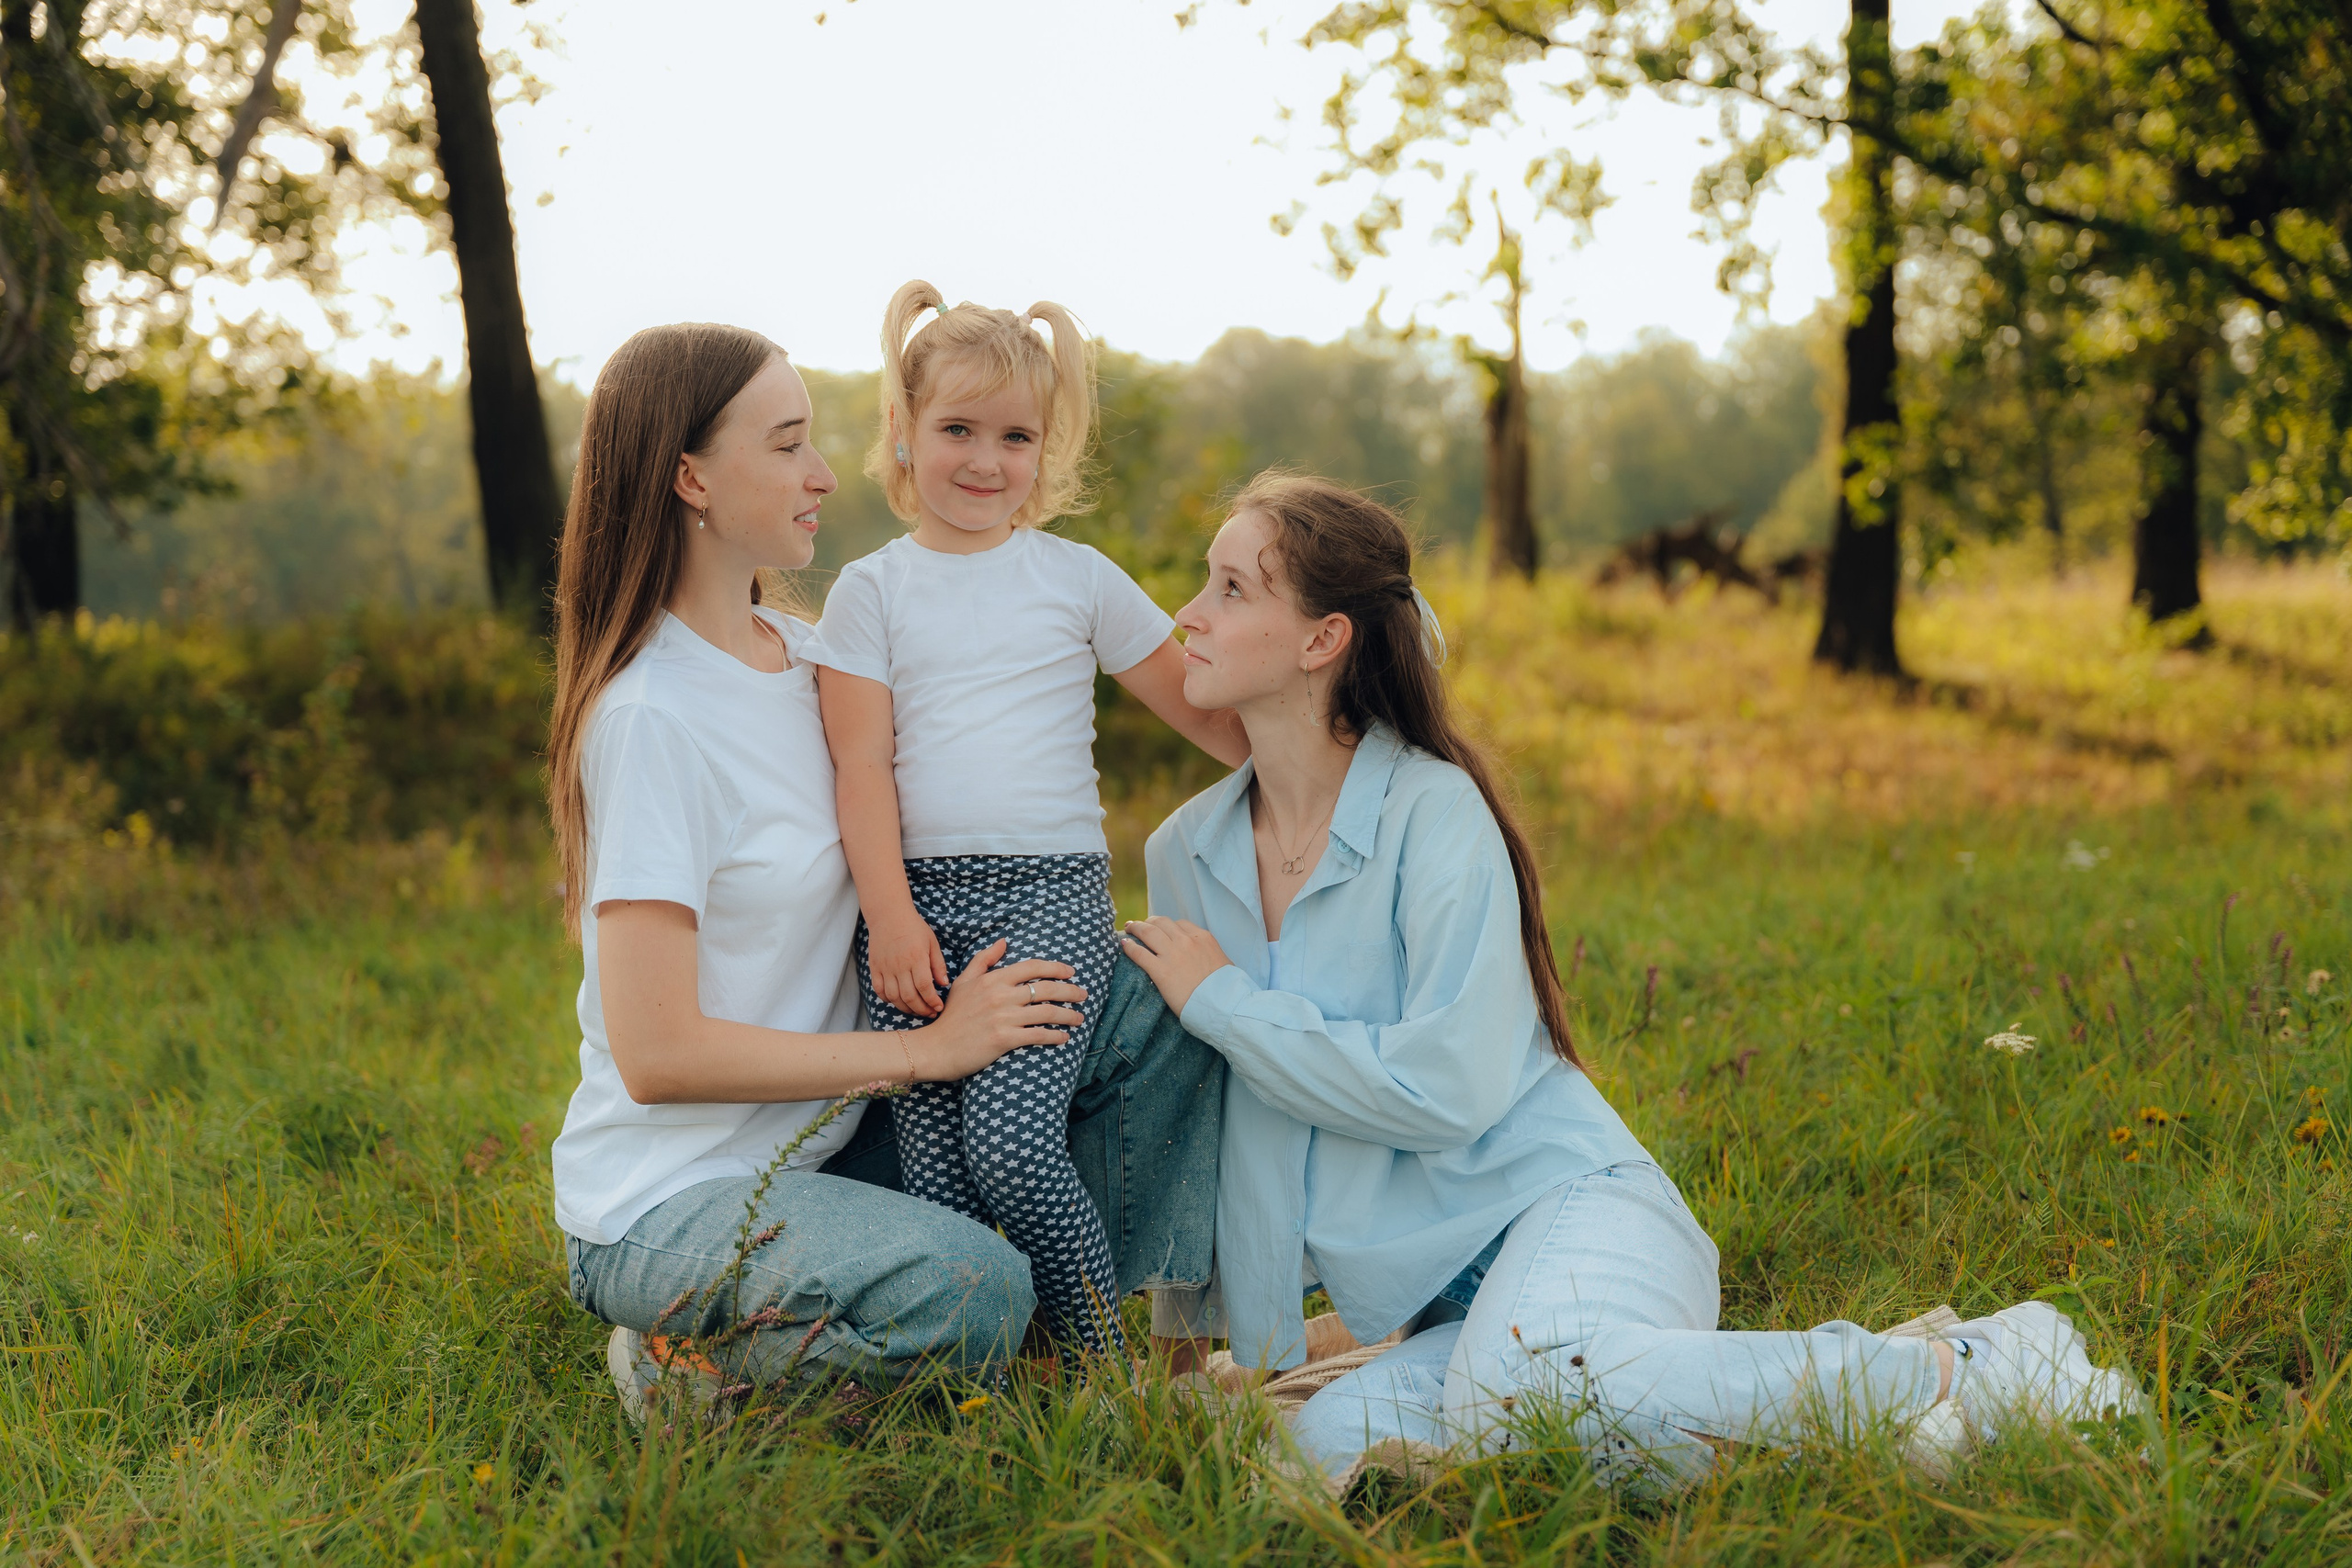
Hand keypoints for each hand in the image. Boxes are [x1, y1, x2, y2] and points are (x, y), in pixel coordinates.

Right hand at [867, 907, 949, 1017]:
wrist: (888, 915)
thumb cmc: (914, 928)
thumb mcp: (932, 942)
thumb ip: (938, 964)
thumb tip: (944, 984)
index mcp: (916, 958)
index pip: (925, 987)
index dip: (932, 1001)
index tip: (939, 1007)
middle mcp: (899, 965)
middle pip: (909, 996)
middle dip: (921, 1009)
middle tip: (930, 1013)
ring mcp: (885, 967)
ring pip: (894, 997)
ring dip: (906, 1008)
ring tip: (916, 1010)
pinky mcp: (875, 968)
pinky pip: (879, 990)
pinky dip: (888, 1000)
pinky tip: (898, 1001)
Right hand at [911, 940, 1087, 1080]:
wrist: (936, 1048)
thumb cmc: (951, 1016)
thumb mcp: (963, 982)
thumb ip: (984, 960)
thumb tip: (1004, 942)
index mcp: (992, 979)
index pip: (1032, 967)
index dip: (1056, 968)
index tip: (1071, 973)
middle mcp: (1000, 995)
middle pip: (1045, 988)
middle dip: (1070, 991)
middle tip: (1084, 995)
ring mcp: (1003, 1017)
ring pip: (1047, 1012)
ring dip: (1068, 1015)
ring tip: (1079, 1018)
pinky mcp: (1004, 1039)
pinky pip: (1038, 1035)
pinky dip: (1055, 1036)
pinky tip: (1063, 1038)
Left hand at [1119, 916, 1232, 1017]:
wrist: (1223, 1004)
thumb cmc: (1227, 989)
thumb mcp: (1224, 962)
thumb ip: (1211, 954)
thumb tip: (1208, 958)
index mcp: (1203, 938)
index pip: (1179, 924)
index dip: (1167, 925)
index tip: (1160, 929)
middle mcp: (1186, 941)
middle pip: (1161, 922)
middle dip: (1149, 921)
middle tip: (1140, 925)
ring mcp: (1172, 955)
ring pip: (1148, 932)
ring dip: (1136, 928)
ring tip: (1129, 928)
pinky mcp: (1160, 971)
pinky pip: (1140, 953)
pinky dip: (1130, 947)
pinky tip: (1124, 944)